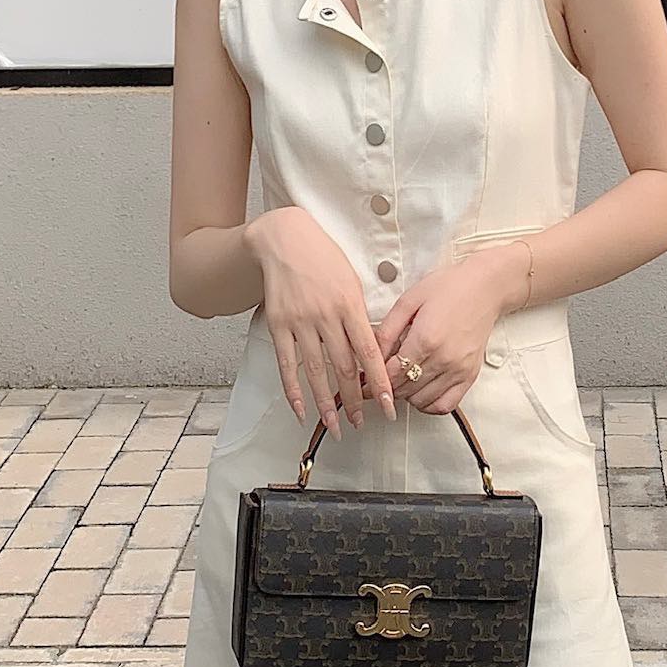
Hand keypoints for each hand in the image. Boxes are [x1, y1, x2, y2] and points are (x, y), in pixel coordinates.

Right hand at [247, 208, 395, 437]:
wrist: (285, 239)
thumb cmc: (325, 259)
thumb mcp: (352, 282)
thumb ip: (360, 317)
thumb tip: (371, 352)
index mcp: (350, 305)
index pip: (370, 353)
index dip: (380, 383)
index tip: (388, 407)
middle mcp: (325, 316)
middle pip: (344, 368)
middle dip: (355, 401)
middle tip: (362, 423)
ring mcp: (300, 322)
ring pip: (316, 372)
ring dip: (326, 404)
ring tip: (335, 426)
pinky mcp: (278, 325)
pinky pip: (286, 364)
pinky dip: (293, 390)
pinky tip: (300, 410)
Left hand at [374, 244, 527, 418]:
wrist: (485, 288)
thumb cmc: (450, 288)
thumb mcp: (408, 301)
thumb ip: (387, 330)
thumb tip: (371, 354)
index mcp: (425, 338)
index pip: (391, 374)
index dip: (373, 379)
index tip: (366, 379)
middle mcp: (444, 358)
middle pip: (404, 390)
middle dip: (387, 387)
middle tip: (379, 379)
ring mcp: (458, 370)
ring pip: (421, 401)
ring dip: (405, 395)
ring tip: (400, 381)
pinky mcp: (469, 376)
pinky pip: (445, 405)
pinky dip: (429, 405)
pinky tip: (421, 392)